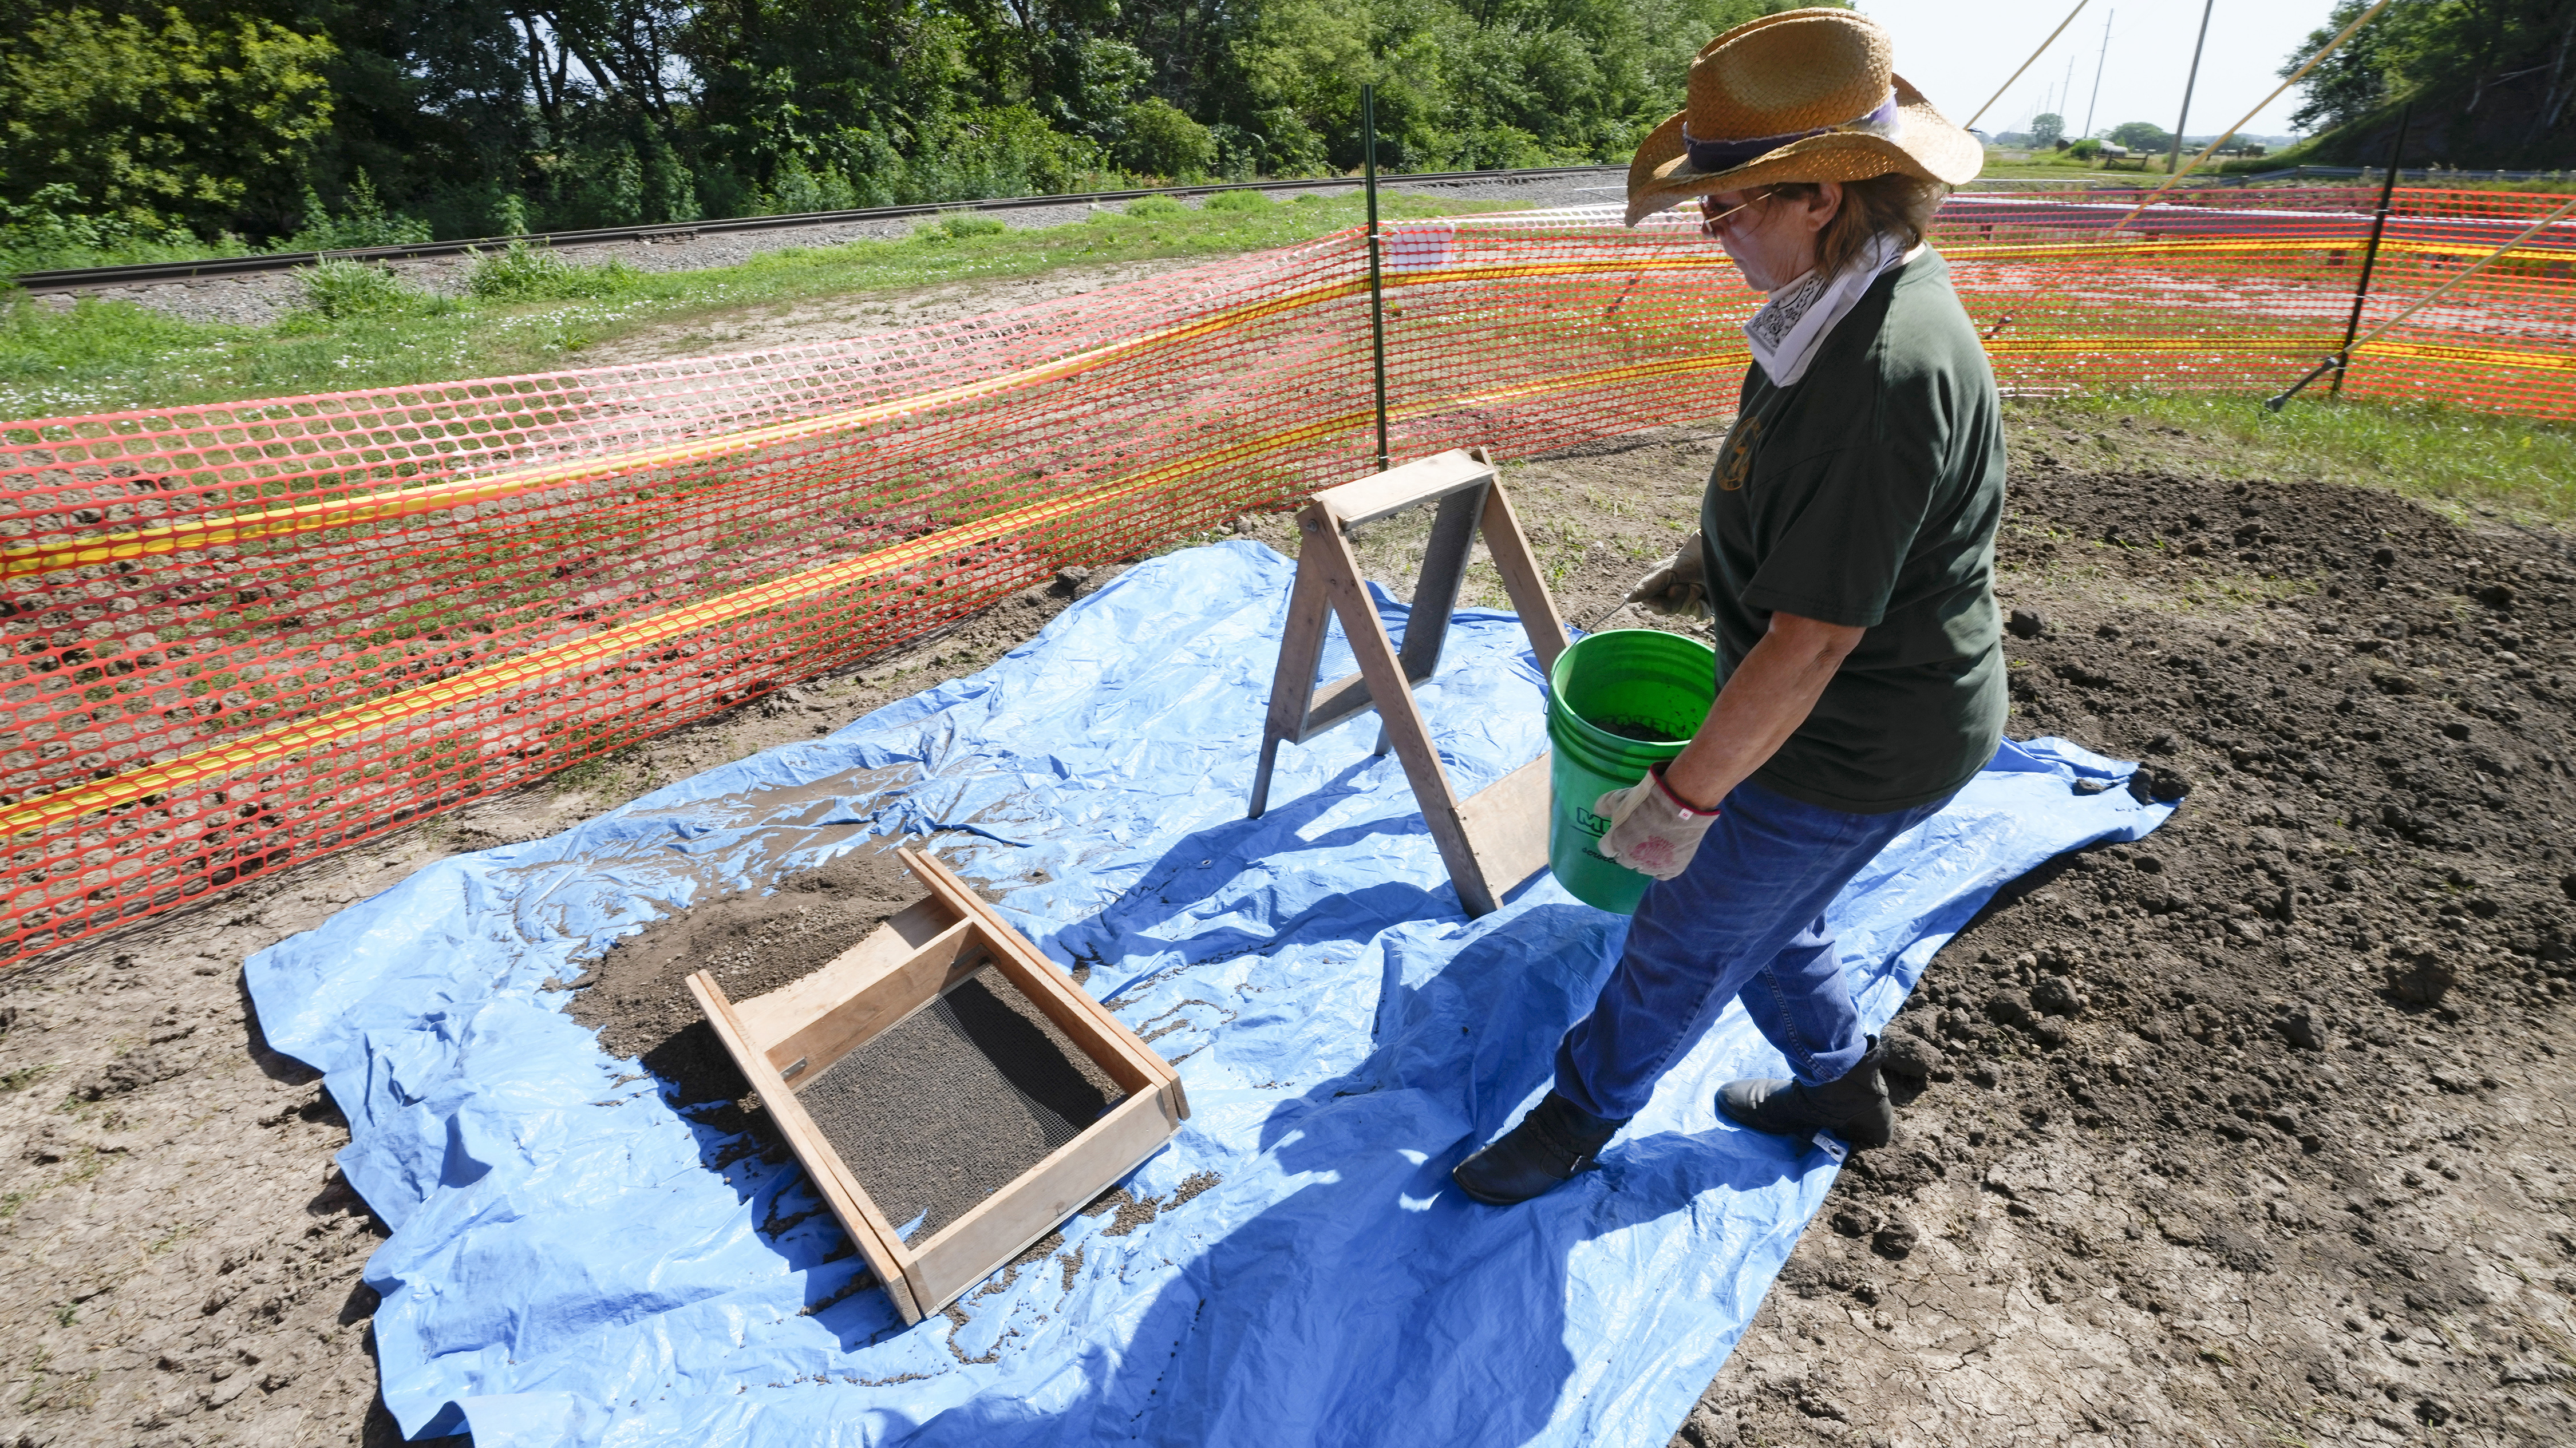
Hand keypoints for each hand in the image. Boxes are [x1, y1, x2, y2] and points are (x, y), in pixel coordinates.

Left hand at [1594, 764, 1719, 880]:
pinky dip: (1662, 867)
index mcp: (1615, 843)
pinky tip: (1666, 857)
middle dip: (1629, 850)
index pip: (1607, 849)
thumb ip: (1604, 806)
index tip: (1622, 832)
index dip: (1613, 840)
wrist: (1678, 804)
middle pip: (1625, 860)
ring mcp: (1652, 866)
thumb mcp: (1619, 797)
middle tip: (1641, 837)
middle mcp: (1631, 858)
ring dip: (1646, 859)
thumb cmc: (1646, 800)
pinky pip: (1662, 874)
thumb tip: (1596, 812)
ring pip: (1644, 868)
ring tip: (1656, 844)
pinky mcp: (1672, 868)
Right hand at [1624, 531, 1708, 618]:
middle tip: (1683, 584)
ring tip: (1695, 584)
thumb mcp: (1665, 573)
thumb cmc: (1687, 561)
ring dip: (1689, 597)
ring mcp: (1686, 600)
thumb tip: (1627, 600)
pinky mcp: (1702, 604)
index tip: (1666, 589)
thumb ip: (1647, 586)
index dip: (1658, 601)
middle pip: (1665, 610)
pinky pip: (1697, 615)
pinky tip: (1703, 597)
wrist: (1713, 556)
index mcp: (1658, 586)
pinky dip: (1700, 607)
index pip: (1651, 604)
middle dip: (1675, 598)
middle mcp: (1671, 594)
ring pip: (1682, 612)